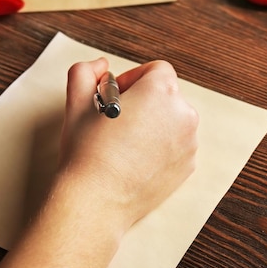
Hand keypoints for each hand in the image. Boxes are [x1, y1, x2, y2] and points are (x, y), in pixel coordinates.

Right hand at [60, 57, 199, 229]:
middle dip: (143, 101)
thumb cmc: (87, 150)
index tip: (117, 95)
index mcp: (161, 92)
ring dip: (153, 123)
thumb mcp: (77, 100)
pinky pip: (177, 145)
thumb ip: (86, 71)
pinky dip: (161, 147)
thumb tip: (101, 66)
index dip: (133, 78)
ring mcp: (189, 142)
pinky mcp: (188, 166)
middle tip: (117, 120)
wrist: (97, 201)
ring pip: (172, 120)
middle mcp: (183, 114)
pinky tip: (136, 159)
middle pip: (166, 95)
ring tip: (125, 142)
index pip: (156, 70)